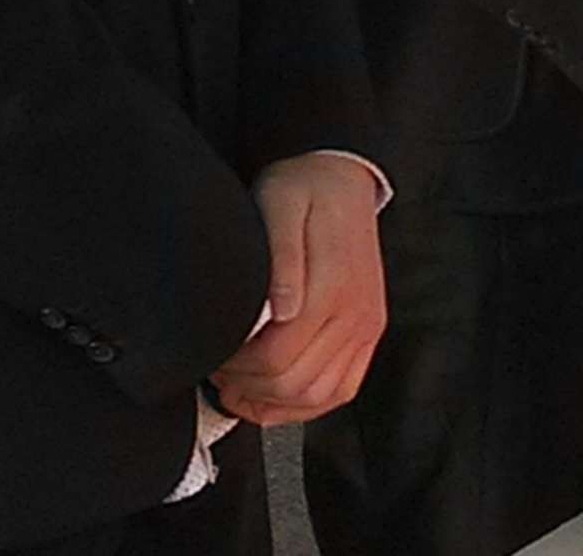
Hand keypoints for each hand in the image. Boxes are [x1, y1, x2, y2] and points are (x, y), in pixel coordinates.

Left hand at [211, 153, 389, 425]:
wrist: (344, 178)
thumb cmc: (305, 189)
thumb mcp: (280, 204)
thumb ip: (280, 256)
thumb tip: (281, 311)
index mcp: (333, 286)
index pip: (276, 358)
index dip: (235, 367)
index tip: (214, 353)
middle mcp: (355, 314)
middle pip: (293, 384)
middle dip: (246, 386)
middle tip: (219, 368)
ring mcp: (365, 329)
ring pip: (316, 398)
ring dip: (271, 401)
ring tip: (239, 383)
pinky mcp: (367, 335)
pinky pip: (340, 391)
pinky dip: (303, 405)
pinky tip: (273, 395)